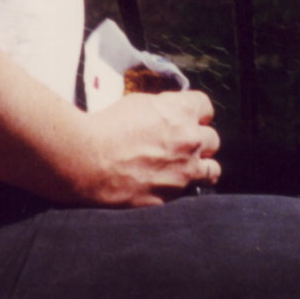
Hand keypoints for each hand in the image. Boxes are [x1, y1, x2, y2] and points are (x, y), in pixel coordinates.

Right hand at [80, 89, 220, 206]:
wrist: (87, 160)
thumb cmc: (107, 126)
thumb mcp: (139, 103)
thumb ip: (164, 108)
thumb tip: (172, 114)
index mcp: (182, 112)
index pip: (206, 107)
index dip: (196, 113)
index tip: (188, 118)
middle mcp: (191, 140)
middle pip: (212, 139)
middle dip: (199, 140)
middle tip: (182, 144)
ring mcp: (184, 170)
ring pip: (212, 169)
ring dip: (201, 166)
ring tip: (187, 168)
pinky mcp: (171, 195)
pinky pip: (188, 191)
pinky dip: (181, 187)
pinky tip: (168, 184)